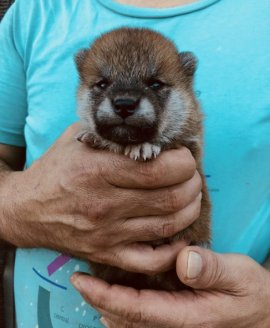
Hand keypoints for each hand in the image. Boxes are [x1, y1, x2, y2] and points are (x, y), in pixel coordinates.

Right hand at [1, 123, 200, 273]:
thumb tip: (154, 131)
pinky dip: (174, 250)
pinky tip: (179, 234)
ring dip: (189, 209)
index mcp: (98, 170)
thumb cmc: (56, 169)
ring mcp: (106, 234)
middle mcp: (104, 204)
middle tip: (191, 176)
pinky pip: (150, 261)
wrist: (27, 209)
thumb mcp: (79, 138)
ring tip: (190, 197)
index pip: (159, 169)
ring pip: (167, 226)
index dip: (183, 162)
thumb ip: (115, 132)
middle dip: (192, 184)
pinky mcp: (106, 254)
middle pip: (170, 198)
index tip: (183, 157)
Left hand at [71, 247, 269, 327]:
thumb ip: (212, 269)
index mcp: (187, 315)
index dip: (106, 296)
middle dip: (98, 300)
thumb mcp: (239, 275)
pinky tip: (115, 294)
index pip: (137, 309)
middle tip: (78, 278)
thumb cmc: (251, 292)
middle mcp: (175, 325)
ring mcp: (174, 324)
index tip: (81, 281)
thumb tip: (183, 261)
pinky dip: (122, 307)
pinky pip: (141, 317)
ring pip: (130, 321)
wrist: (262, 311)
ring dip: (107, 304)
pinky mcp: (176, 317)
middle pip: (126, 318)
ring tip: (90, 284)